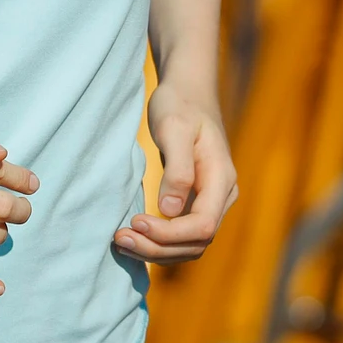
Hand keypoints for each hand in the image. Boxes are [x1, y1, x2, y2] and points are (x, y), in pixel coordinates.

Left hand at [117, 83, 235, 262]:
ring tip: (121, 241)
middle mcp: (222, 196)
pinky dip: (158, 243)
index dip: (169, 233)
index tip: (135, 221)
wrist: (189, 92)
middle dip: (157, 248)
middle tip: (119, 238)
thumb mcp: (174, 129)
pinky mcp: (196, 204)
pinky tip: (132, 236)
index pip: (203, 225)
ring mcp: (211, 202)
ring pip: (190, 246)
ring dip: (156, 251)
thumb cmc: (180, 105)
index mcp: (222, 179)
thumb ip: (177, 170)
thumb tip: (169, 210)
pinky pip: (182, 237)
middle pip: (196, 243)